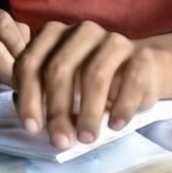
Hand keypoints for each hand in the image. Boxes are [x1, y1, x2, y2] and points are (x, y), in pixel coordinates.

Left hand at [13, 21, 161, 148]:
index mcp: (54, 35)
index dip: (29, 97)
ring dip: (88, 112)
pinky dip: (121, 106)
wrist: (141, 72)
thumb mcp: (63, 87)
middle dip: (57, 109)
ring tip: (86, 138)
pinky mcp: (142, 56)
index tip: (32, 128)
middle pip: (60, 69)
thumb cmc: (91, 83)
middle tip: (60, 140)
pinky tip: (115, 125)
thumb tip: (32, 121)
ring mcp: (113, 41)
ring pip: (94, 75)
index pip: (31, 63)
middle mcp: (82, 32)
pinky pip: (131, 81)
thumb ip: (43, 97)